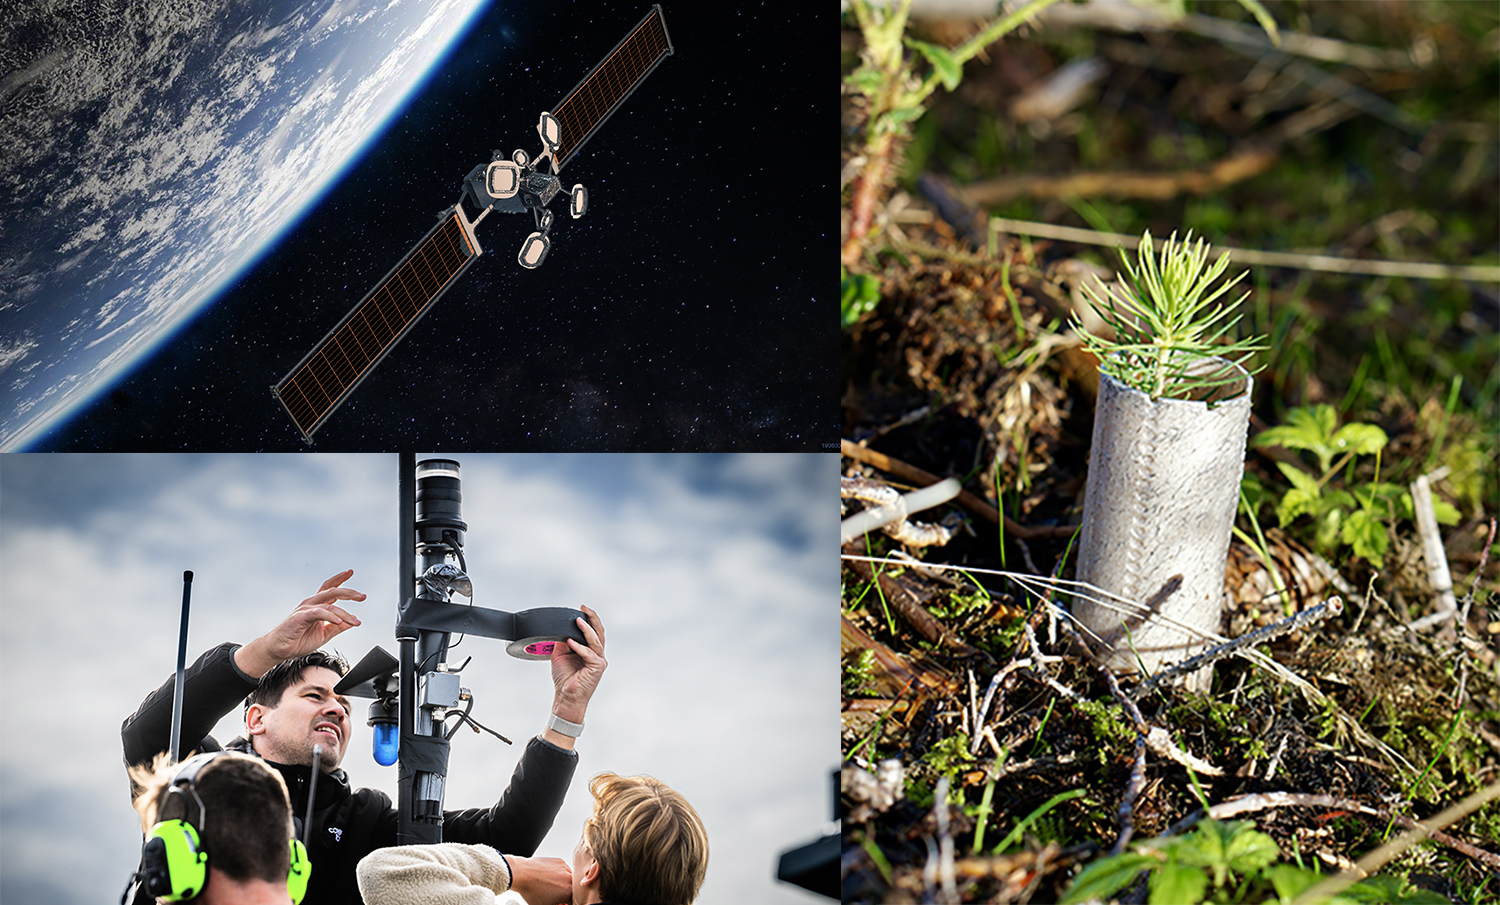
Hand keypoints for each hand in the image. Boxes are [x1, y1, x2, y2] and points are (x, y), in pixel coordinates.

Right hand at [234, 570, 364, 678]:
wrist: (279, 650)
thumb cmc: (298, 640)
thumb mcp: (324, 634)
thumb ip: (337, 627)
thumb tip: (352, 622)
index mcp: (317, 605)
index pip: (330, 588)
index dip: (340, 579)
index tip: (351, 572)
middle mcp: (311, 603)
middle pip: (332, 592)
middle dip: (349, 593)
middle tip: (362, 597)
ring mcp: (305, 609)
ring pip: (329, 605)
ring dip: (345, 613)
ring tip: (355, 621)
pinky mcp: (300, 617)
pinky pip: (318, 613)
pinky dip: (330, 616)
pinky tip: (339, 622)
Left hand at [506, 855, 571, 904]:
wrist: (522, 873)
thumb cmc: (531, 891)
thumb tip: (561, 904)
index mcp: (569, 891)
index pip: (574, 900)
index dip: (567, 903)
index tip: (561, 903)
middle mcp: (570, 878)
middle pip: (573, 889)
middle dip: (565, 894)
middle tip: (555, 896)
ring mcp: (565, 868)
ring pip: (569, 879)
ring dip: (564, 884)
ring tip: (550, 886)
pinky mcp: (560, 861)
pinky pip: (564, 870)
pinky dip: (559, 875)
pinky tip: (548, 878)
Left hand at [549, 604, 606, 723]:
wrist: (565, 696)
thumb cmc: (564, 678)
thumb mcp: (560, 654)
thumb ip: (563, 641)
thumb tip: (561, 629)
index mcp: (590, 650)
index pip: (593, 630)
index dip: (589, 619)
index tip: (580, 609)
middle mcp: (597, 654)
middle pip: (599, 631)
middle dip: (592, 618)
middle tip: (584, 608)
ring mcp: (599, 660)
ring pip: (595, 640)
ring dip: (586, 629)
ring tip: (578, 620)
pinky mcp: (597, 667)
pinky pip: (589, 653)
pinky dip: (579, 647)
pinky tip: (570, 642)